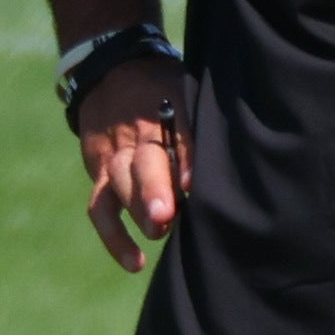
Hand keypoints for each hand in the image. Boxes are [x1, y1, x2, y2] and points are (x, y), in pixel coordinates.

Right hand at [75, 66, 191, 273]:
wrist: (109, 71)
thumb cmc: (163, 89)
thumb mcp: (185, 90)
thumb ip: (201, 124)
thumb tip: (234, 165)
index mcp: (165, 109)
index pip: (176, 132)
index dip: (183, 156)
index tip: (191, 182)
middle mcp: (137, 134)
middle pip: (143, 162)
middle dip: (152, 189)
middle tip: (166, 216)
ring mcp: (114, 155)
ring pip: (119, 184)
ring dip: (136, 211)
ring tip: (158, 233)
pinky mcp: (100, 172)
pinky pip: (100, 207)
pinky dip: (114, 237)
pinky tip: (135, 263)